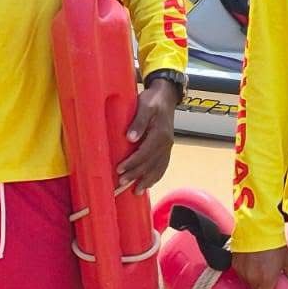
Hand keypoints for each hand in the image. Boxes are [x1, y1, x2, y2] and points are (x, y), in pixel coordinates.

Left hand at [117, 79, 179, 193]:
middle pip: (150, 164)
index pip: (145, 153)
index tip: (119, 169)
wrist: (167, 96)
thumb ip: (138, 121)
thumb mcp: (145, 105)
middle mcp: (166, 143)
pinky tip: (149, 184)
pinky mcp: (167, 148)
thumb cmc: (153, 100)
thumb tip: (130, 138)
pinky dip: (156, 177)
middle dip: (136, 175)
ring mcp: (168, 147)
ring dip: (147, 180)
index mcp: (160, 134)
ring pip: (158, 168)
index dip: (132, 163)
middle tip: (121, 183)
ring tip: (136, 191)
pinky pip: (163, 166)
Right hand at [231, 245, 287, 288]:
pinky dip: (246, 270)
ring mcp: (242, 272)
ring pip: (247, 283)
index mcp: (266, 279)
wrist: (257, 227)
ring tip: (260, 266)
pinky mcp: (235, 264)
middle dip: (262, 287)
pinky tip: (252, 261)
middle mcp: (252, 278)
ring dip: (253, 278)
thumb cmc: (273, 241)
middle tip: (268, 276)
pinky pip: (241, 273)